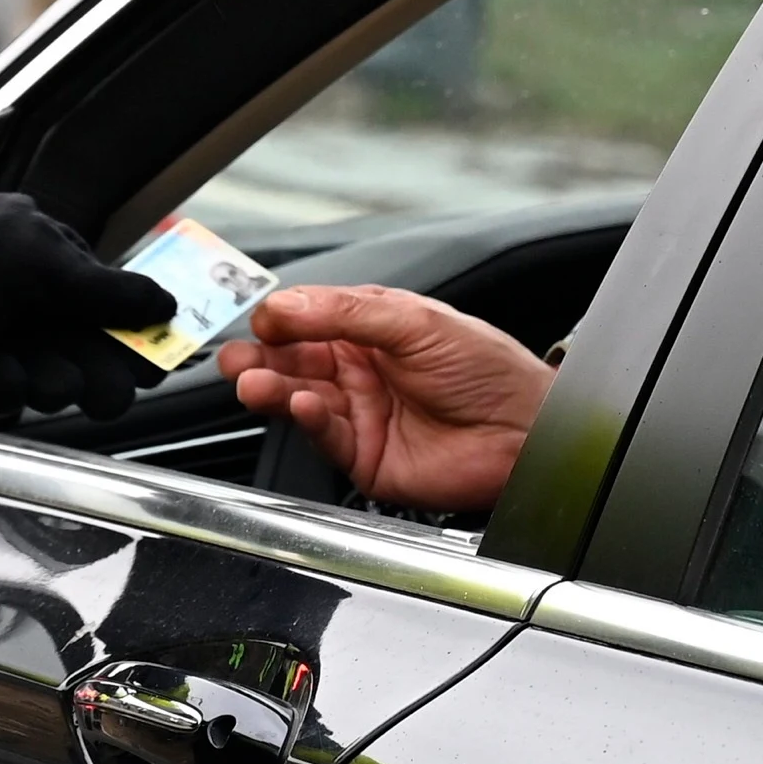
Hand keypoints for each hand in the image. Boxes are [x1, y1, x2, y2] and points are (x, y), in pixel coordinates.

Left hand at [0, 171, 177, 420]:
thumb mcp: (43, 264)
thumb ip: (109, 290)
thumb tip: (167, 304)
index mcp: (47, 262)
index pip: (103, 314)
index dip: (125, 346)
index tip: (146, 372)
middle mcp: (20, 302)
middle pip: (75, 358)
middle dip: (83, 376)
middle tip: (91, 392)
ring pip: (34, 382)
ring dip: (34, 381)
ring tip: (15, 368)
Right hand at [219, 285, 556, 513]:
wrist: (526, 433)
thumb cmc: (489, 370)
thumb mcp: (417, 321)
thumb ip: (349, 312)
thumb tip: (286, 305)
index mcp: (374, 328)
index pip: (310, 319)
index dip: (283, 320)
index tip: (265, 320)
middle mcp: (362, 370)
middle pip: (294, 361)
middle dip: (261, 358)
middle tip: (236, 357)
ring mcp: (361, 414)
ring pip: (298, 398)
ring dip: (272, 388)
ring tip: (254, 382)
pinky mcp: (364, 458)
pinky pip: (323, 437)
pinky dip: (306, 419)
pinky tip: (301, 404)